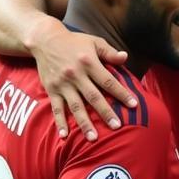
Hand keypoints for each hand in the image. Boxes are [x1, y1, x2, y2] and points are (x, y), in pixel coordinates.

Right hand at [29, 20, 135, 140]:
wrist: (44, 40)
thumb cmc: (74, 42)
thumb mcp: (94, 42)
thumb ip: (110, 52)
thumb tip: (126, 57)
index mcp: (89, 63)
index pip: (108, 81)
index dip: (121, 93)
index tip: (133, 105)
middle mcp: (75, 75)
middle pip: (93, 97)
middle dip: (106, 113)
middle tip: (117, 127)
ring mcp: (62, 84)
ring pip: (75, 106)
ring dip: (84, 123)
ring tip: (93, 138)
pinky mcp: (51, 90)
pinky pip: (56, 108)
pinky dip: (60, 122)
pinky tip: (65, 135)